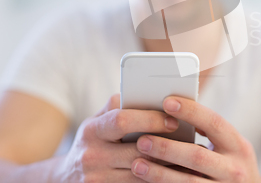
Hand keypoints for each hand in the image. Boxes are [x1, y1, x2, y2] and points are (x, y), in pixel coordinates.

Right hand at [55, 94, 178, 182]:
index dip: (150, 119)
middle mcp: (91, 156)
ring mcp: (97, 179)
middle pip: (136, 151)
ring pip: (140, 174)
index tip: (174, 120)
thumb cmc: (93, 141)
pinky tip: (172, 177)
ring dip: (166, 168)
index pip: (122, 121)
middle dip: (165, 147)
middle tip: (190, 144)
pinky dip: (155, 182)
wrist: (66, 178)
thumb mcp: (97, 120)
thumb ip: (119, 105)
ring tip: (188, 161)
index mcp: (92, 130)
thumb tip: (148, 92)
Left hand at [131, 96, 260, 181]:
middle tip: (141, 139)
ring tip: (137, 164)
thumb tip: (173, 111)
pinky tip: (146, 182)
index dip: (191, 111)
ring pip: (188, 182)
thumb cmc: (231, 164)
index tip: (167, 102)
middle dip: (167, 147)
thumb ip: (210, 132)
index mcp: (238, 146)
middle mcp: (234, 169)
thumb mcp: (230, 146)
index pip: (214, 123)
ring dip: (159, 173)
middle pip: (197, 156)